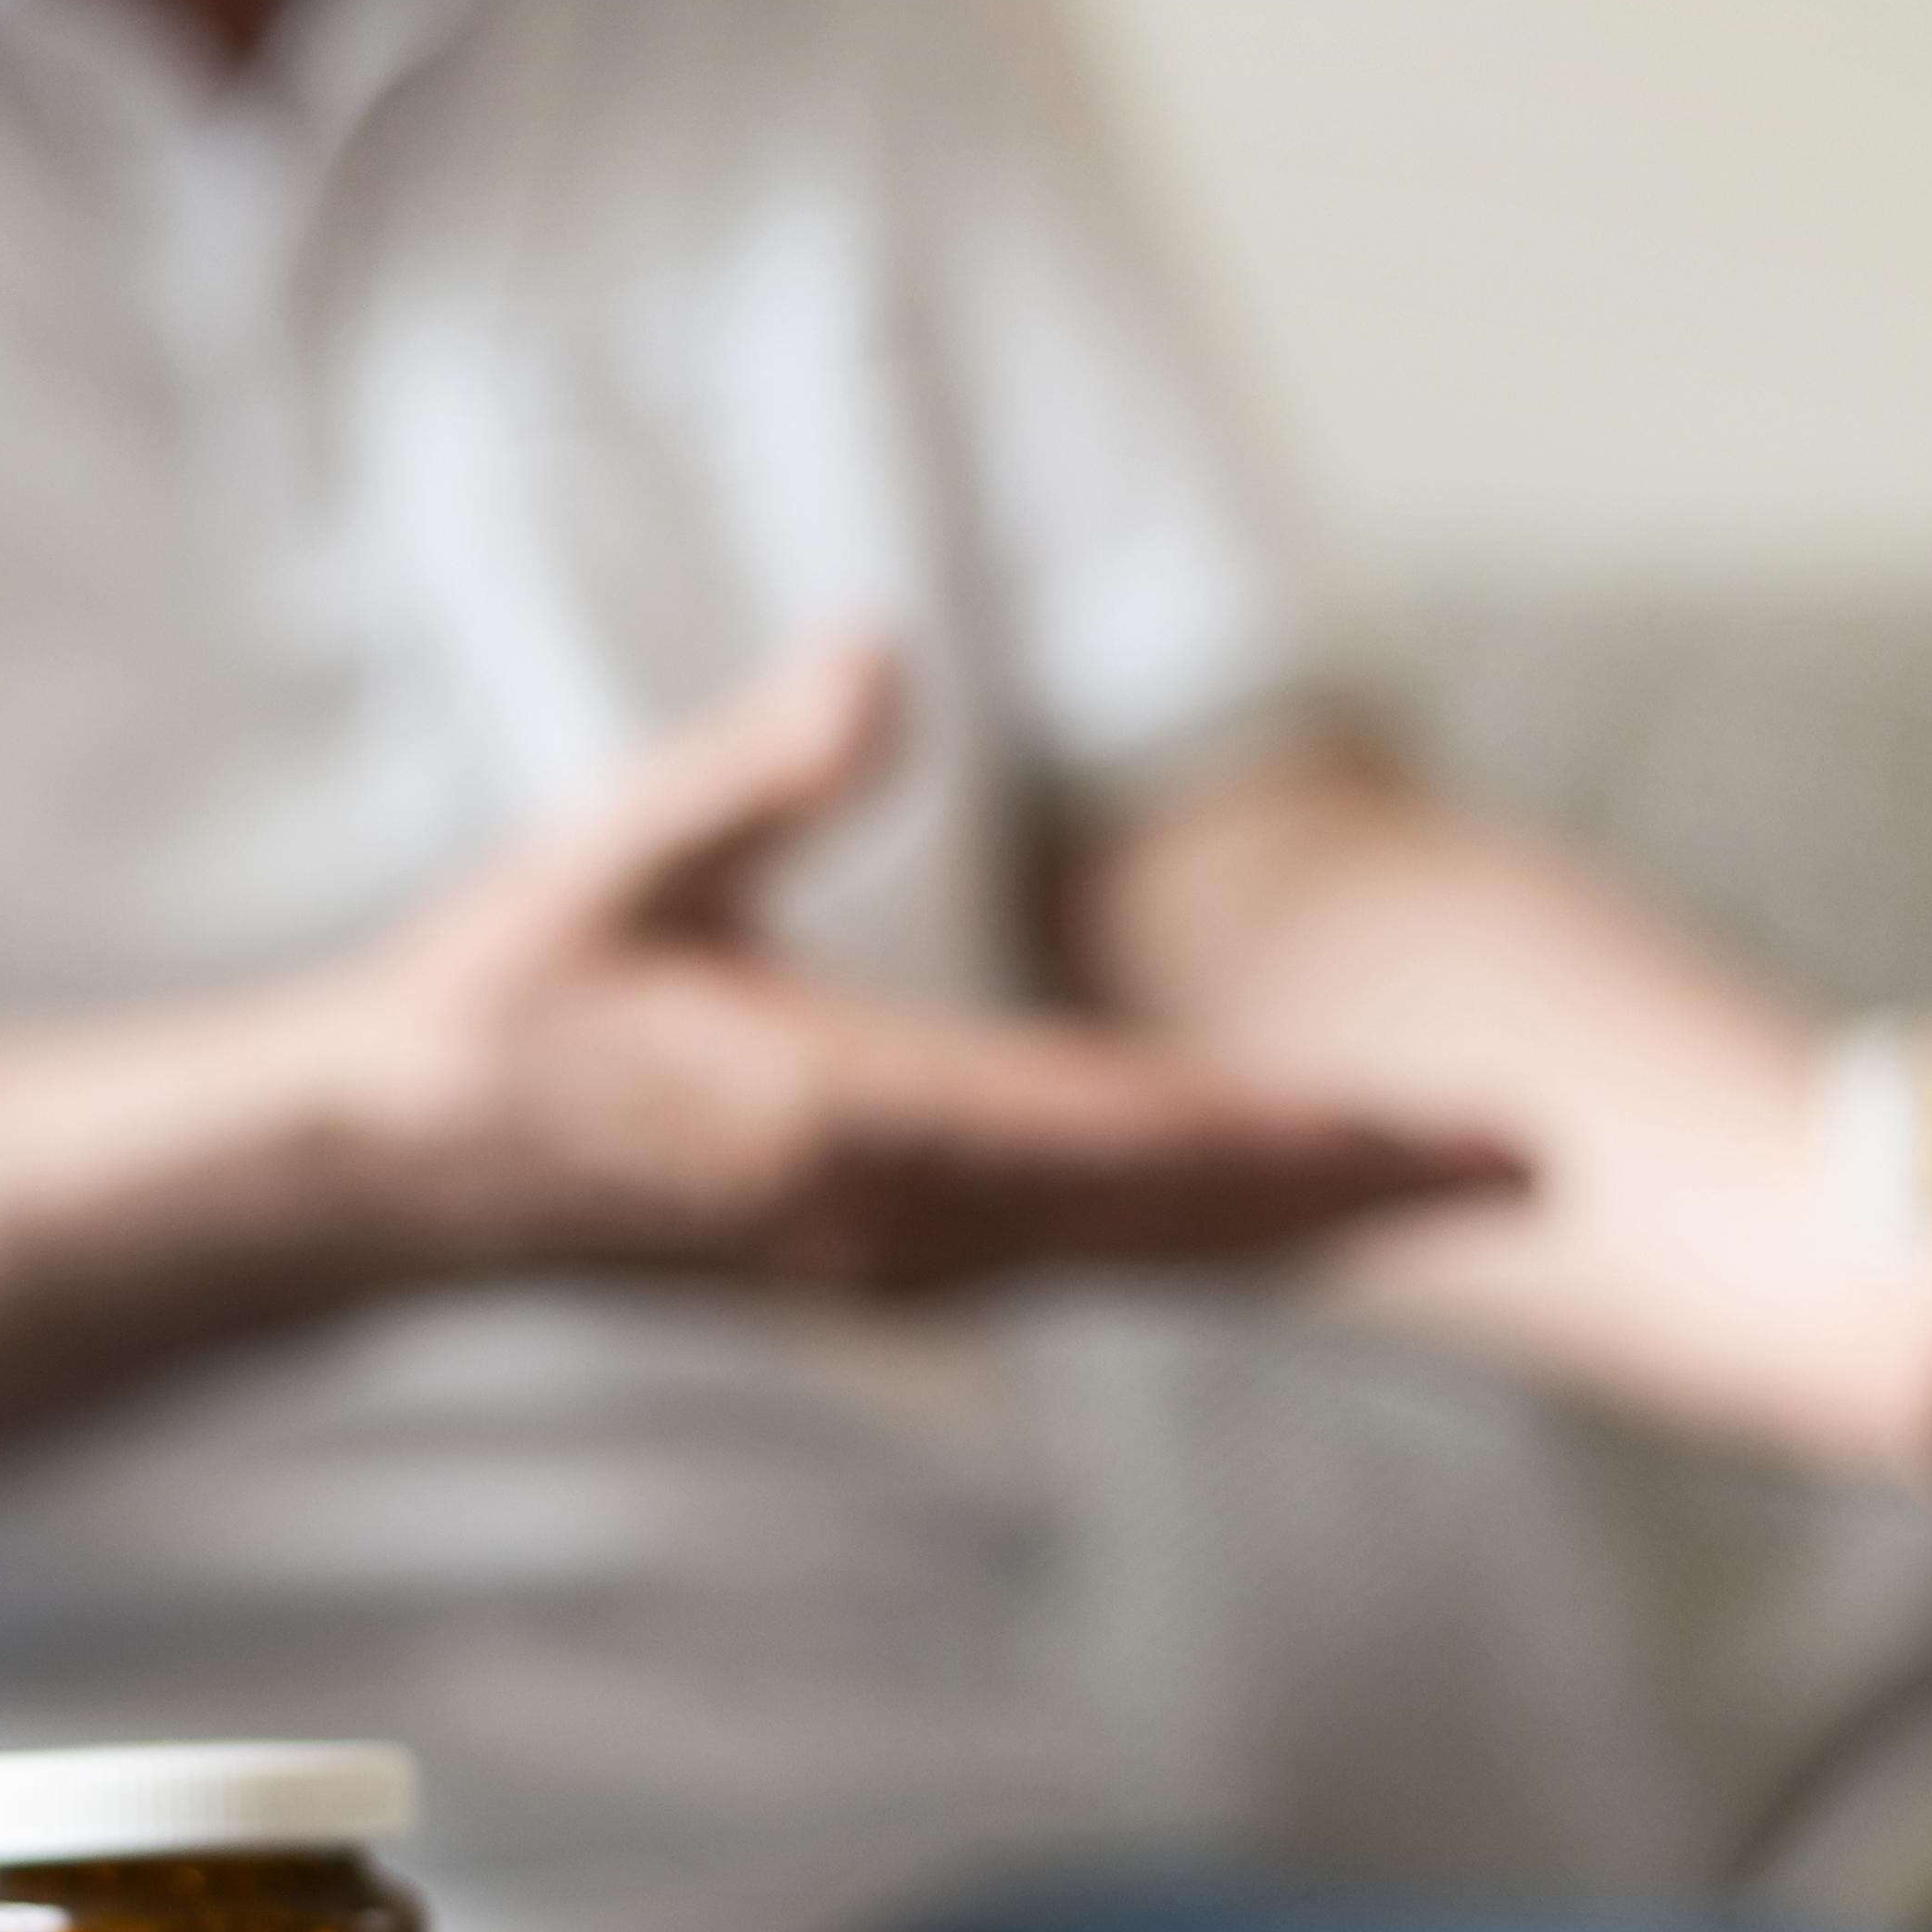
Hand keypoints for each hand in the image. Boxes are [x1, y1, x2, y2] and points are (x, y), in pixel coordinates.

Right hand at [347, 640, 1524, 1292]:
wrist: (392, 1181)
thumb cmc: (500, 1002)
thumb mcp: (613, 857)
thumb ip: (757, 768)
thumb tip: (877, 659)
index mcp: (846, 1122)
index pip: (1128, 1133)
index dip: (1304, 1135)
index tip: (1449, 1131)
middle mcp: (896, 1225)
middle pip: (1180, 1220)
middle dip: (1365, 1193)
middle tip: (1540, 1165)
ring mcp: (892, 1269)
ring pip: (1147, 1258)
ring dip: (1303, 1224)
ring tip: (1453, 1188)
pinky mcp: (881, 1273)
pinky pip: (1086, 1263)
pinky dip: (1205, 1239)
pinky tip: (1279, 1213)